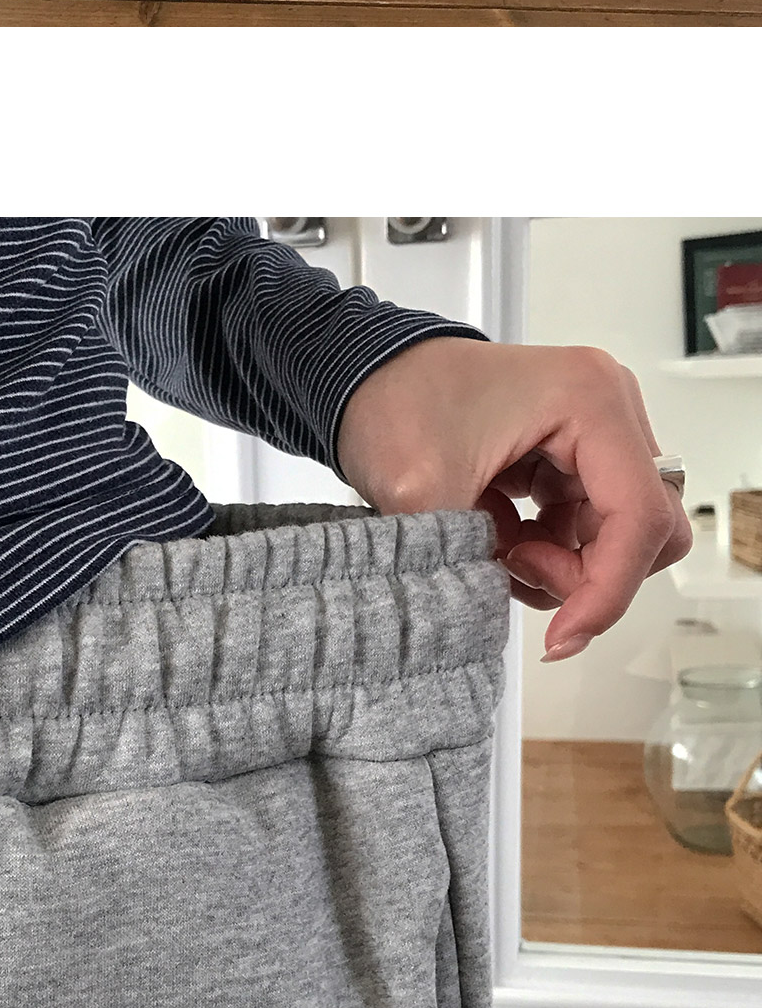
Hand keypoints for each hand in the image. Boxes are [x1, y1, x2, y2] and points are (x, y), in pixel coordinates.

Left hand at [336, 336, 690, 660]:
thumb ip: (470, 563)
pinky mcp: (573, 452)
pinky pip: (588, 524)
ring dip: (564, 564)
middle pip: (647, 527)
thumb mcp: (422, 490)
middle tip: (518, 571)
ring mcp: (594, 429)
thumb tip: (493, 624)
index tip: (562, 638)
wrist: (360, 369)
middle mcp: (607, 408)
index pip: (640, 515)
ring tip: (499, 550)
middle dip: (591, 573)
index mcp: (589, 400)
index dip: (608, 590)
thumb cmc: (392, 398)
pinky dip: (550, 549)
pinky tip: (499, 538)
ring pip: (620, 533)